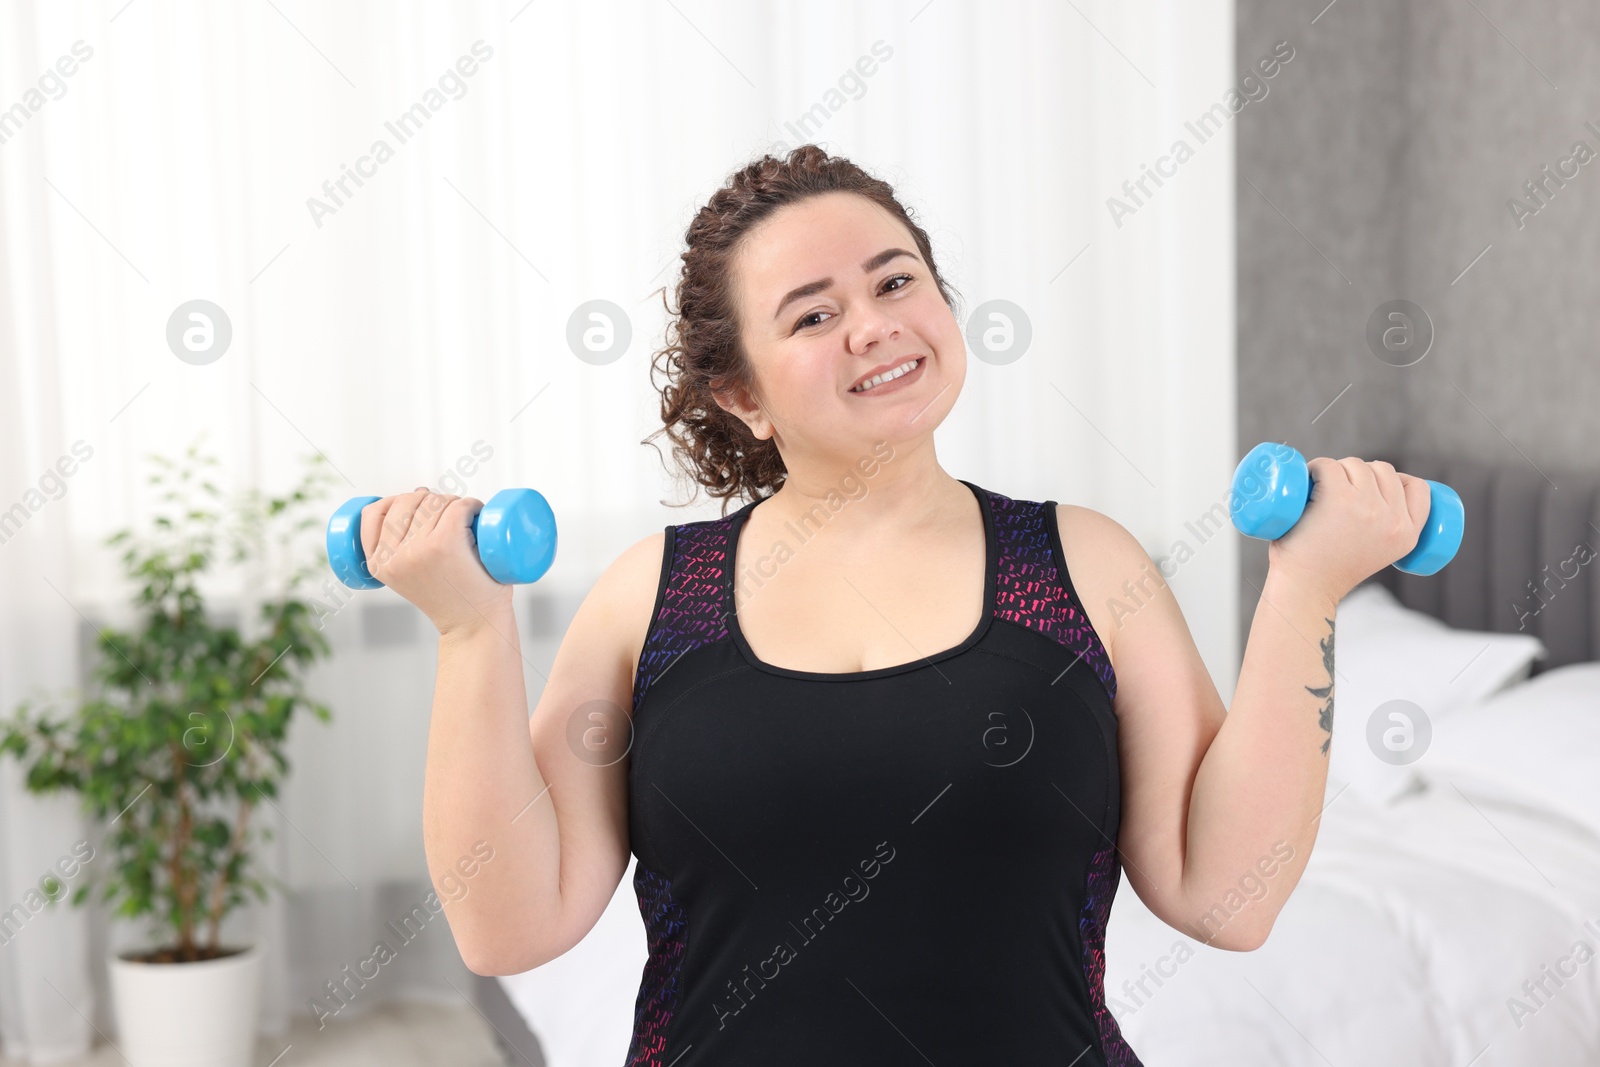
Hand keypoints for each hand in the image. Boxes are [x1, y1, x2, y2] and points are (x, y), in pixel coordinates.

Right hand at [358, 487, 512, 636]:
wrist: (473, 626)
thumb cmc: (448, 595)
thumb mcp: (408, 572)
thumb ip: (402, 541)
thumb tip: (419, 490)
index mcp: (377, 564)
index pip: (373, 512)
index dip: (395, 502)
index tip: (417, 509)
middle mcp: (393, 556)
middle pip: (407, 501)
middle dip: (429, 500)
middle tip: (449, 518)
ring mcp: (419, 549)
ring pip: (435, 501)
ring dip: (453, 502)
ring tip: (464, 521)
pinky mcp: (446, 543)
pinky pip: (457, 506)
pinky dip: (471, 504)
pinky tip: (476, 513)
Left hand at [1266, 457, 1432, 604]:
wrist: (1304, 591)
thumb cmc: (1330, 571)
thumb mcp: (1378, 552)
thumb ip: (1386, 528)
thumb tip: (1378, 494)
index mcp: (1408, 535)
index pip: (1418, 488)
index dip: (1397, 480)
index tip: (1374, 487)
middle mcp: (1393, 520)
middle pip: (1383, 471)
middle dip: (1360, 475)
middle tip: (1336, 496)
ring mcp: (1367, 507)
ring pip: (1356, 465)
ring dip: (1337, 470)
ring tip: (1319, 492)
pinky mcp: (1338, 498)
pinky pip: (1329, 466)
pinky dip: (1316, 468)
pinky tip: (1308, 481)